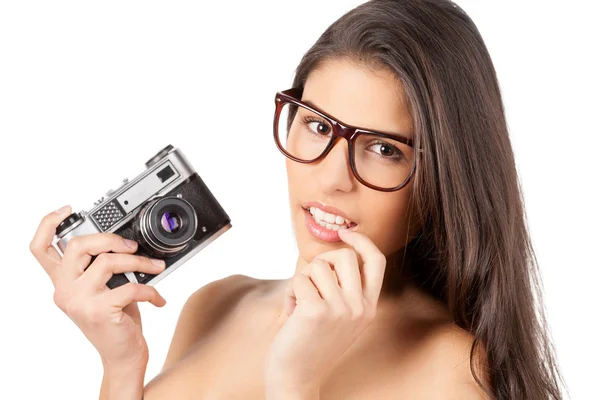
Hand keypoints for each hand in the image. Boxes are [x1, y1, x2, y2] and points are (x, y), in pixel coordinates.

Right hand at [29, 205, 167, 368]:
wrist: (122, 355)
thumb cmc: (115, 319)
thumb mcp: (104, 289)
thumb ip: (102, 267)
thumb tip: (124, 241)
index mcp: (62, 281)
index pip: (40, 248)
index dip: (48, 224)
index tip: (67, 209)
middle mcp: (64, 289)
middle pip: (78, 245)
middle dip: (110, 238)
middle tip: (132, 245)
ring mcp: (79, 300)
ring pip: (109, 261)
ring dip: (139, 261)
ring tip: (156, 267)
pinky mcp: (99, 310)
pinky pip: (131, 286)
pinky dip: (151, 290)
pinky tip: (158, 298)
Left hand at [264, 229, 386, 396]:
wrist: (297, 378)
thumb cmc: (312, 343)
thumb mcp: (340, 316)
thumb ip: (345, 288)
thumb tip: (335, 249)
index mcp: (368, 307)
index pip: (377, 261)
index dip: (362, 241)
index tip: (346, 234)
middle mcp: (359, 307)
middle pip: (345, 256)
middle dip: (321, 260)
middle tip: (310, 279)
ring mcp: (340, 310)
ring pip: (317, 267)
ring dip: (301, 281)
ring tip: (299, 304)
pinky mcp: (317, 311)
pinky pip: (299, 280)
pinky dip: (290, 293)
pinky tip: (291, 313)